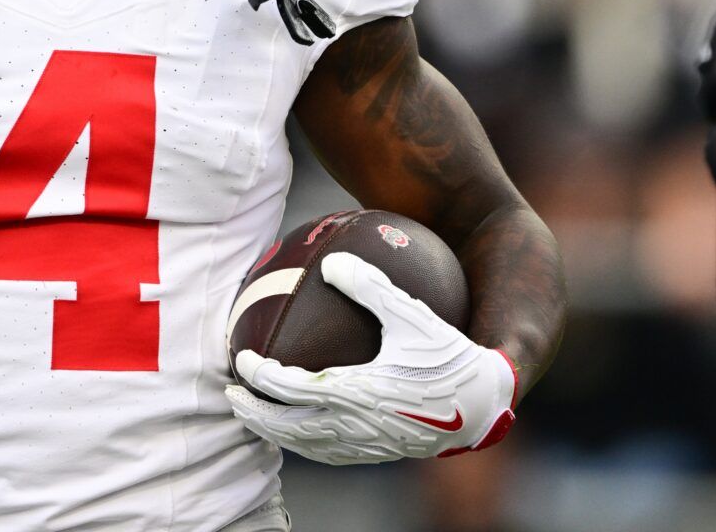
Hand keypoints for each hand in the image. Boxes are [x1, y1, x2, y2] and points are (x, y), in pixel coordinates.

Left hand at [224, 251, 516, 464]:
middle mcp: (356, 425)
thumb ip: (371, 286)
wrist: (485, 404)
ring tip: (255, 414)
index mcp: (357, 393)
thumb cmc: (449, 354)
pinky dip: (304, 442)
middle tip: (230, 394)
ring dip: (274, 431)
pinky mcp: (379, 453)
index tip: (242, 359)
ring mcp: (366, 444)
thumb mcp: (412, 313)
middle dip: (253, 412)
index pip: (291, 389)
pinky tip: (301, 427)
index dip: (260, 376)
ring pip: (305, 445)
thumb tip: (332, 261)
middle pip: (287, 426)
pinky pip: (329, 454)